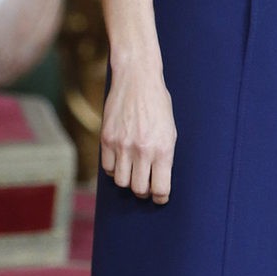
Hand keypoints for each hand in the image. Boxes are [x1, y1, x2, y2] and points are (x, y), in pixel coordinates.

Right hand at [99, 65, 176, 204]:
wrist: (137, 78)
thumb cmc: (158, 103)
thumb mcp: (170, 128)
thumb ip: (164, 154)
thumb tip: (159, 179)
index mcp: (163, 148)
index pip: (160, 188)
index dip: (161, 197)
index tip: (160, 197)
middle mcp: (142, 150)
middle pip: (139, 189)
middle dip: (144, 191)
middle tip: (146, 185)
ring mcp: (122, 145)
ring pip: (121, 182)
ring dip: (127, 180)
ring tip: (133, 171)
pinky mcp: (106, 139)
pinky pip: (107, 168)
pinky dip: (113, 168)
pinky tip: (120, 160)